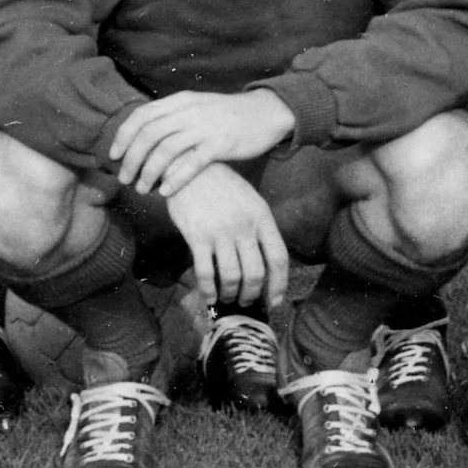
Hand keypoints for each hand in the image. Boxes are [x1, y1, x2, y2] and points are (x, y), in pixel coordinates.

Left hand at [107, 89, 294, 198]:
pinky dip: (175, 178)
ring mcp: (205, 127)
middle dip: (131, 159)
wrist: (266, 112)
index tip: (113, 155)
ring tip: (142, 189)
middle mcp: (189, 111)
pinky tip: (166, 192)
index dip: (123, 136)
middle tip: (123, 179)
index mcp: (180, 101)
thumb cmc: (227, 115)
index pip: (142, 115)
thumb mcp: (196, 107)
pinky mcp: (221, 143)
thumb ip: (172, 118)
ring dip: (149, 172)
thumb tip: (143, 136)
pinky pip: (192, 163)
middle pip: (148, 134)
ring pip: (165, 150)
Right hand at [163, 163, 289, 311]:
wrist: (188, 166)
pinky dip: (208, 290)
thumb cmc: (220, 186)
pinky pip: (205, 273)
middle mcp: (245, 226)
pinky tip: (209, 296)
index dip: (279, 284)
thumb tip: (265, 263)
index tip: (275, 301)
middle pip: (256, 273)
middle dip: (252, 294)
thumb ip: (258, 227)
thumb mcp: (249, 200)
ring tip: (227, 297)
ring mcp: (221, 231)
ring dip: (230, 294)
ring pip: (232, 277)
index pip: (278, 258)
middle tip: (246, 301)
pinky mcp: (197, 236)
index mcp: (262, 217)